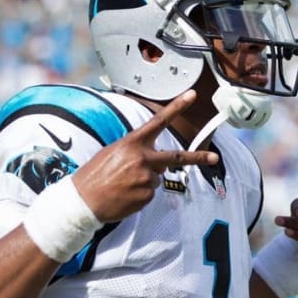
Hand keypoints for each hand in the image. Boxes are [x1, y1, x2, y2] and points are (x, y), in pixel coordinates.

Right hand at [73, 90, 218, 222]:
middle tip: (214, 158)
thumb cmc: (93, 175)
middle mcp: (143, 159)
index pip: (159, 121)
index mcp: (132, 143)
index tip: (192, 95)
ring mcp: (146, 179)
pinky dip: (139, 194)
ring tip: (123, 185)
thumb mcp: (112, 153)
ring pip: (156, 178)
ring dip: (144, 181)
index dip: (177, 107)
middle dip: (198, 158)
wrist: (83, 201)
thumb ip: (135, 151)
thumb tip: (157, 161)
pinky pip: (149, 193)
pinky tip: (124, 195)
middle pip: (176, 157)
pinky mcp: (146, 196)